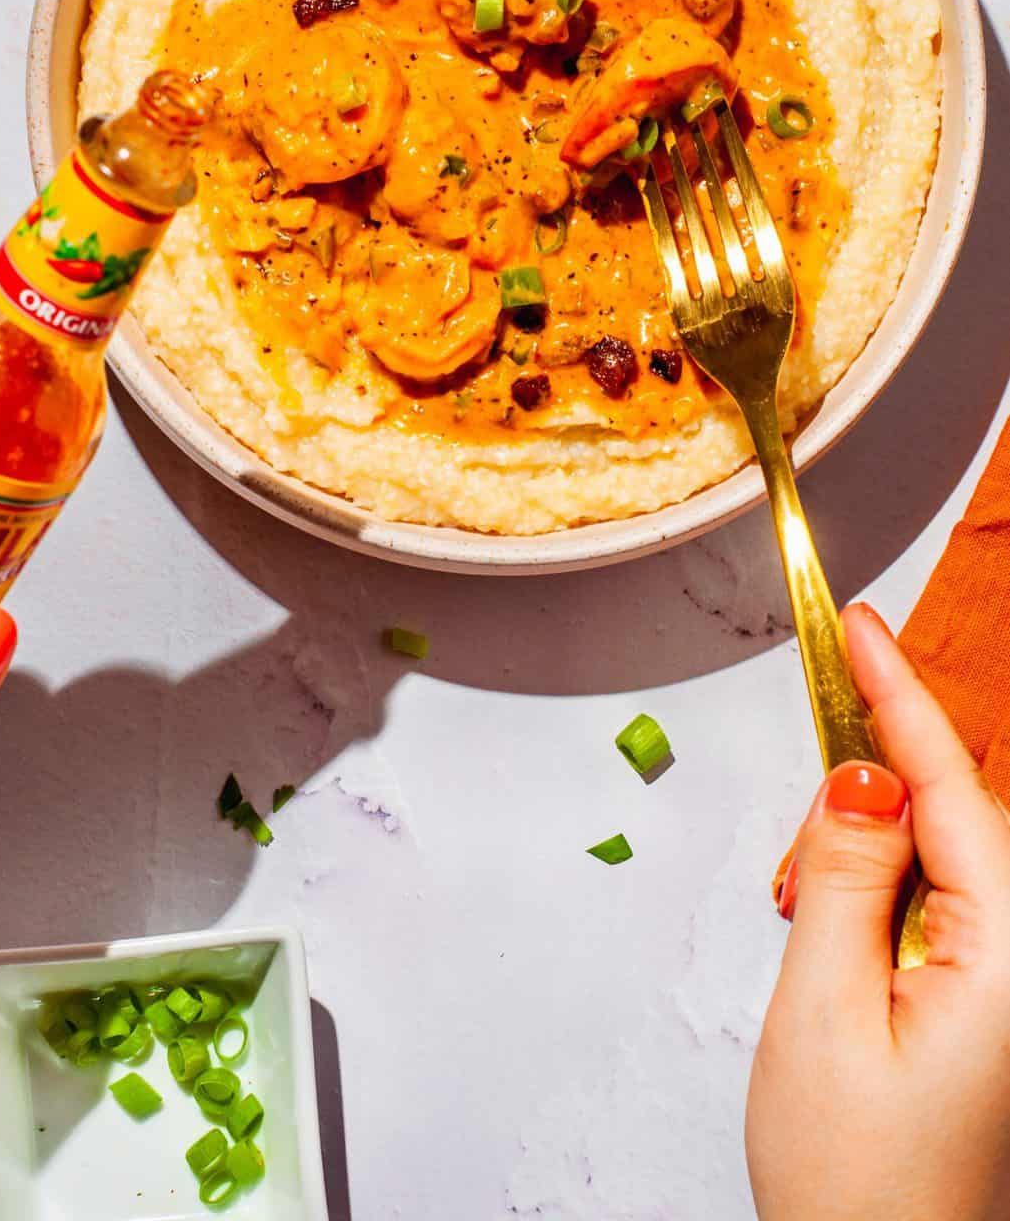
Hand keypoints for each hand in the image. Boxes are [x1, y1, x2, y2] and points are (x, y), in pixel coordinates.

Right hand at [747, 603, 1009, 1220]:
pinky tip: (840, 942)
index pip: (953, 788)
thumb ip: (846, 876)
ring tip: (807, 928)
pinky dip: (882, 899)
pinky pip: (943, 908)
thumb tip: (859, 771)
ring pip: (941, 860)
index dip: (899, 695)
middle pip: (952, 819)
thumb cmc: (860, 1190)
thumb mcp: (822, 1015)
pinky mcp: (991, 1004)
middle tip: (796, 875)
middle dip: (864, 809)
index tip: (857, 623)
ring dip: (866, 862)